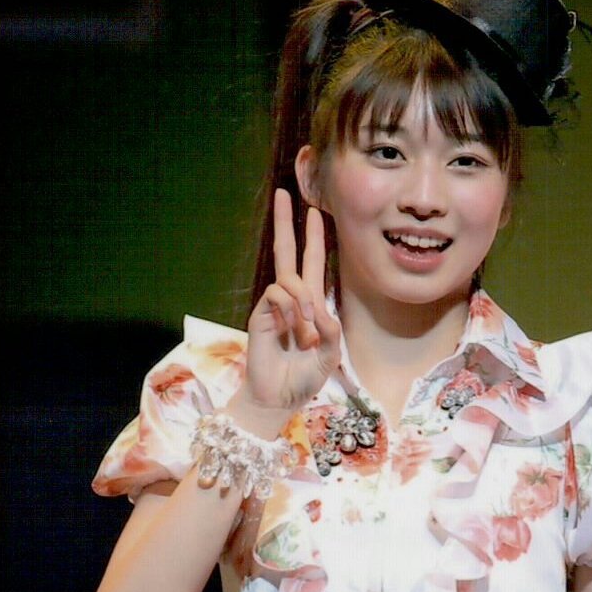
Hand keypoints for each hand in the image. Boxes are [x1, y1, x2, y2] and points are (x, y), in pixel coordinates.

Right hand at [239, 188, 341, 418]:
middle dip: (286, 224)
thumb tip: (321, 310)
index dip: (314, 239)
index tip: (314, 213)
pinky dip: (289, 309)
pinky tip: (291, 331)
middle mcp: (290, 300)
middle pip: (287, 253)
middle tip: (283, 193)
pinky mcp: (261, 315)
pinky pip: (277, 294)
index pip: (311, 264)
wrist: (278, 398)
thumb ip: (331, 333)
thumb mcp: (328, 357)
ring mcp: (274, 306)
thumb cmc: (303, 379)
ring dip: (303, 302)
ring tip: (305, 335)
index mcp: (309, 306)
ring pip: (289, 278)